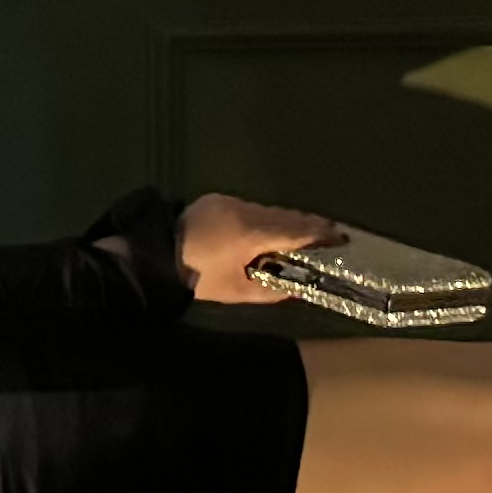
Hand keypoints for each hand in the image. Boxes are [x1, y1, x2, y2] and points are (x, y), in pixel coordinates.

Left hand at [176, 192, 345, 306]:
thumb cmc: (194, 278)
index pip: (296, 230)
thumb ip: (271, 291)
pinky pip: (251, 208)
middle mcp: (244, 209)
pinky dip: (266, 218)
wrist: (149, 255)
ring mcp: (228, 201)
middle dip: (309, 225)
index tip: (342, 238)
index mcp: (251, 231)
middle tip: (332, 234)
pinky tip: (272, 229)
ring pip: (268, 210)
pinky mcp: (215, 200)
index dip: (321, 234)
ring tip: (307, 232)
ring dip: (288, 221)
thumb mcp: (235, 291)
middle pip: (286, 216)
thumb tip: (297, 289)